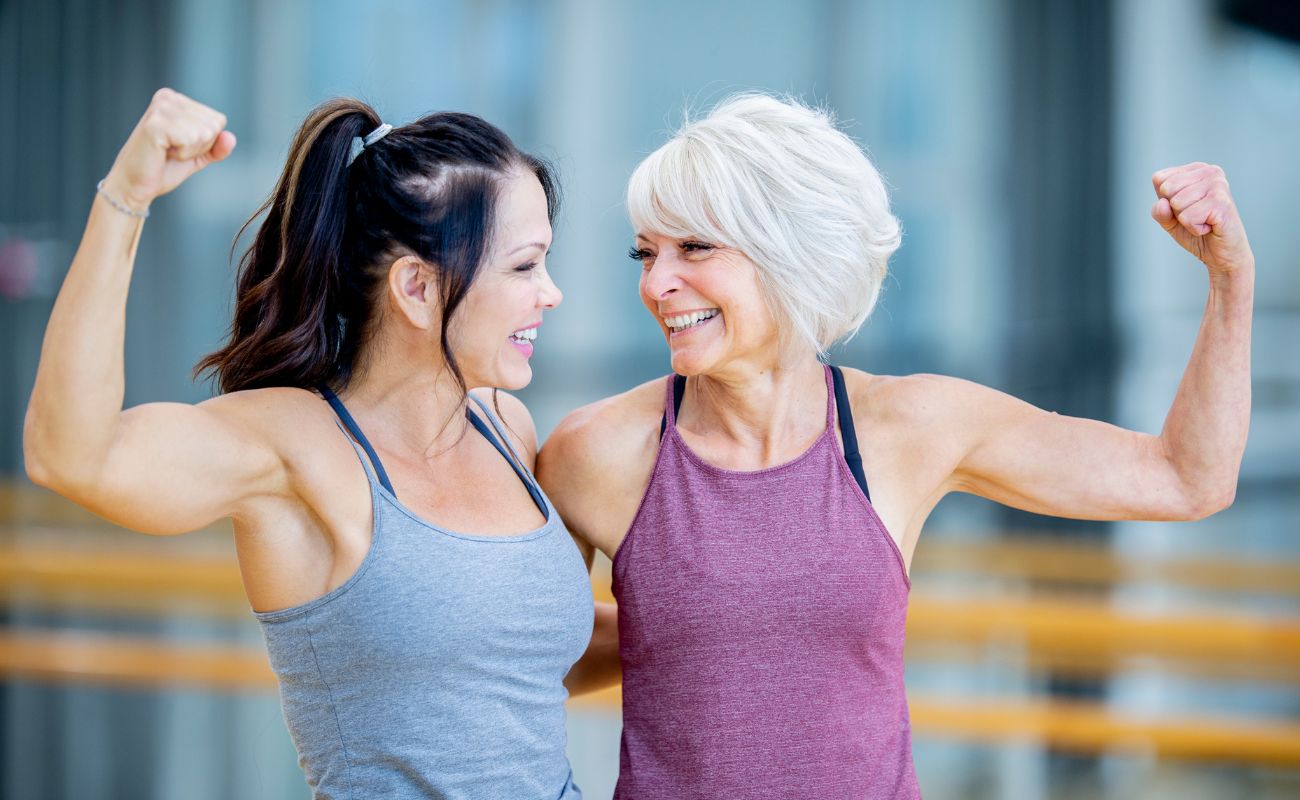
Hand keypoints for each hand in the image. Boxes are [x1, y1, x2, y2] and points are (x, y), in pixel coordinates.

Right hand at [101, 88, 235, 211]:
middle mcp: (169, 98)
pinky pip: (191, 139)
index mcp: (177, 100)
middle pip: (214, 125)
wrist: (135, 186)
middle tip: (173, 152)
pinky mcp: (156, 123)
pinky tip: (162, 152)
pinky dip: (182, 153)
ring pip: (204, 133)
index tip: (180, 146)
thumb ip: (217, 147)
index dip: (205, 143)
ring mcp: (161, 108)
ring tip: (167, 151)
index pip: (218, 120)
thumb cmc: (163, 168)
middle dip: (199, 147)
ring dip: (189, 151)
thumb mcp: (198, 156)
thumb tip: (231, 138)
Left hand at [1151, 162, 1253, 279]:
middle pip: (1167, 189)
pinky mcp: (1222, 202)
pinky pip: (1188, 217)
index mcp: (1197, 169)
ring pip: (1176, 203)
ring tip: (1205, 221)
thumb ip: (1159, 211)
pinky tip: (1210, 227)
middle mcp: (1210, 171)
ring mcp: (1218, 185)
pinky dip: (1195, 228)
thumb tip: (1162, 203)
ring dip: (1186, 220)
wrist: (1222, 254)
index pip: (1159, 179)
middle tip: (1196, 216)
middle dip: (1175, 210)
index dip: (1165, 200)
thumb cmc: (1197, 232)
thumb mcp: (1170, 220)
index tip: (1186, 208)